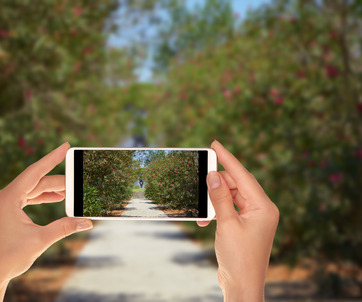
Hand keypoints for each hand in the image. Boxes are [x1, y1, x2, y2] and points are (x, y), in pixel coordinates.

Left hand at [0, 142, 92, 301]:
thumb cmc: (8, 258)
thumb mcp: (40, 240)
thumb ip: (64, 227)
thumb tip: (86, 222)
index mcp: (6, 199)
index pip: (34, 172)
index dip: (52, 158)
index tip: (65, 146)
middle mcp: (1, 197)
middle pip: (34, 182)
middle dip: (57, 181)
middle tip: (77, 179)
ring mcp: (1, 204)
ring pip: (30, 190)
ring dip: (49, 190)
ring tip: (70, 190)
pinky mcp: (2, 211)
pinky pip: (24, 198)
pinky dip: (40, 198)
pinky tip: (55, 198)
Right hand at [198, 141, 278, 301]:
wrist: (242, 285)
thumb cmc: (239, 257)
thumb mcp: (226, 224)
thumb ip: (219, 197)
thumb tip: (213, 174)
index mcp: (264, 207)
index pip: (244, 176)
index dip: (228, 158)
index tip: (215, 144)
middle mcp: (261, 210)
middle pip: (237, 185)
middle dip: (217, 183)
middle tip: (201, 177)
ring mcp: (253, 218)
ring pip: (230, 197)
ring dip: (214, 201)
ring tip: (202, 207)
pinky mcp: (244, 225)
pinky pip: (228, 209)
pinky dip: (216, 211)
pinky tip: (204, 219)